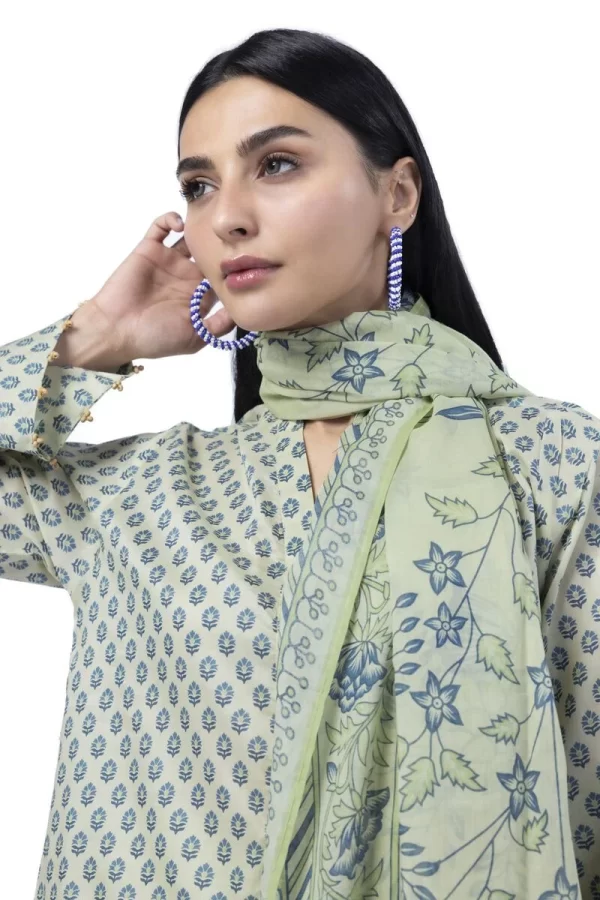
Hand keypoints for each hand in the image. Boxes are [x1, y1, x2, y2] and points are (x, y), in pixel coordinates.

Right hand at [88, 212, 235, 361]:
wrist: (116, 329)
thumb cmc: (155, 337)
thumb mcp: (195, 337)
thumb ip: (219, 325)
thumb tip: (245, 312)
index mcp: (199, 296)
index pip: (224, 277)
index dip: (234, 269)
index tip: (245, 262)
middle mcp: (186, 276)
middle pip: (211, 254)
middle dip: (222, 245)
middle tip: (232, 237)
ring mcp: (169, 261)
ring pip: (190, 237)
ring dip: (200, 230)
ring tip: (208, 227)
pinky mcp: (150, 248)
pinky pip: (162, 226)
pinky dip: (171, 219)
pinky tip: (179, 225)